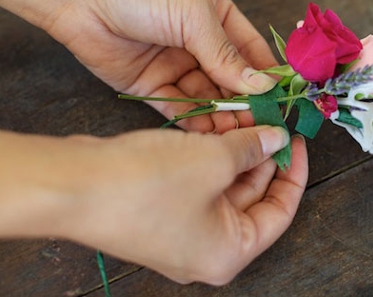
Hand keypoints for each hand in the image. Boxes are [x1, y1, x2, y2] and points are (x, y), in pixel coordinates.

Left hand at [0, 0, 277, 132]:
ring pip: (208, 96)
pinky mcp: (150, 84)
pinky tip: (210, 134)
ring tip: (240, 135)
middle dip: (247, 102)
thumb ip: (226, 54)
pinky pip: (179, 106)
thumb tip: (261, 84)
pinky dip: (194, 120)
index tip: (283, 100)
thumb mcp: (195, 13)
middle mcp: (198, 42)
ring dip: (223, 115)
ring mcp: (175, 64)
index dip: (268, 75)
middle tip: (263, 126)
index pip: (252, 51)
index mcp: (217, 15)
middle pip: (231, 79)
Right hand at [0, 127, 307, 284]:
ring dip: (237, 155)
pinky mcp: (162, 214)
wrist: (74, 186)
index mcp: (229, 253)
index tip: (298, 140)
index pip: (280, 213)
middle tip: (272, 123)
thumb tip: (276, 138)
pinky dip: (212, 160)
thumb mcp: (214, 159)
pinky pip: (200, 186)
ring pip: (225, 190)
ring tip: (248, 119)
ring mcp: (182, 234)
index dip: (294, 172)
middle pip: (252, 200)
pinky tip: (218, 130)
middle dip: (263, 159)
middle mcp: (208, 250)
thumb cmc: (148, 183)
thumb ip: (252, 148)